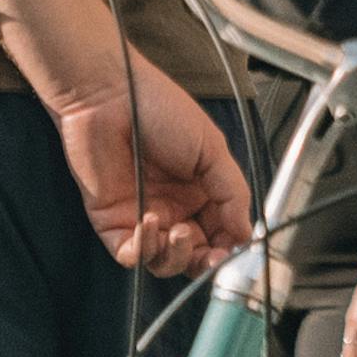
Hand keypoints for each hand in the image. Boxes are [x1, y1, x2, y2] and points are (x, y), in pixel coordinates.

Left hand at [47, 60, 249, 274]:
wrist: (110, 94)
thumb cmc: (159, 108)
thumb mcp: (212, 148)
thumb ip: (232, 193)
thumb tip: (246, 233)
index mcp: (199, 191)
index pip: (220, 234)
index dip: (229, 248)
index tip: (237, 251)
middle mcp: (172, 207)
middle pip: (194, 256)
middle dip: (205, 262)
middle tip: (212, 255)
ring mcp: (141, 216)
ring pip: (164, 261)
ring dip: (176, 257)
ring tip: (178, 232)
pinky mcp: (112, 221)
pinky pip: (130, 254)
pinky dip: (142, 250)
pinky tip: (148, 224)